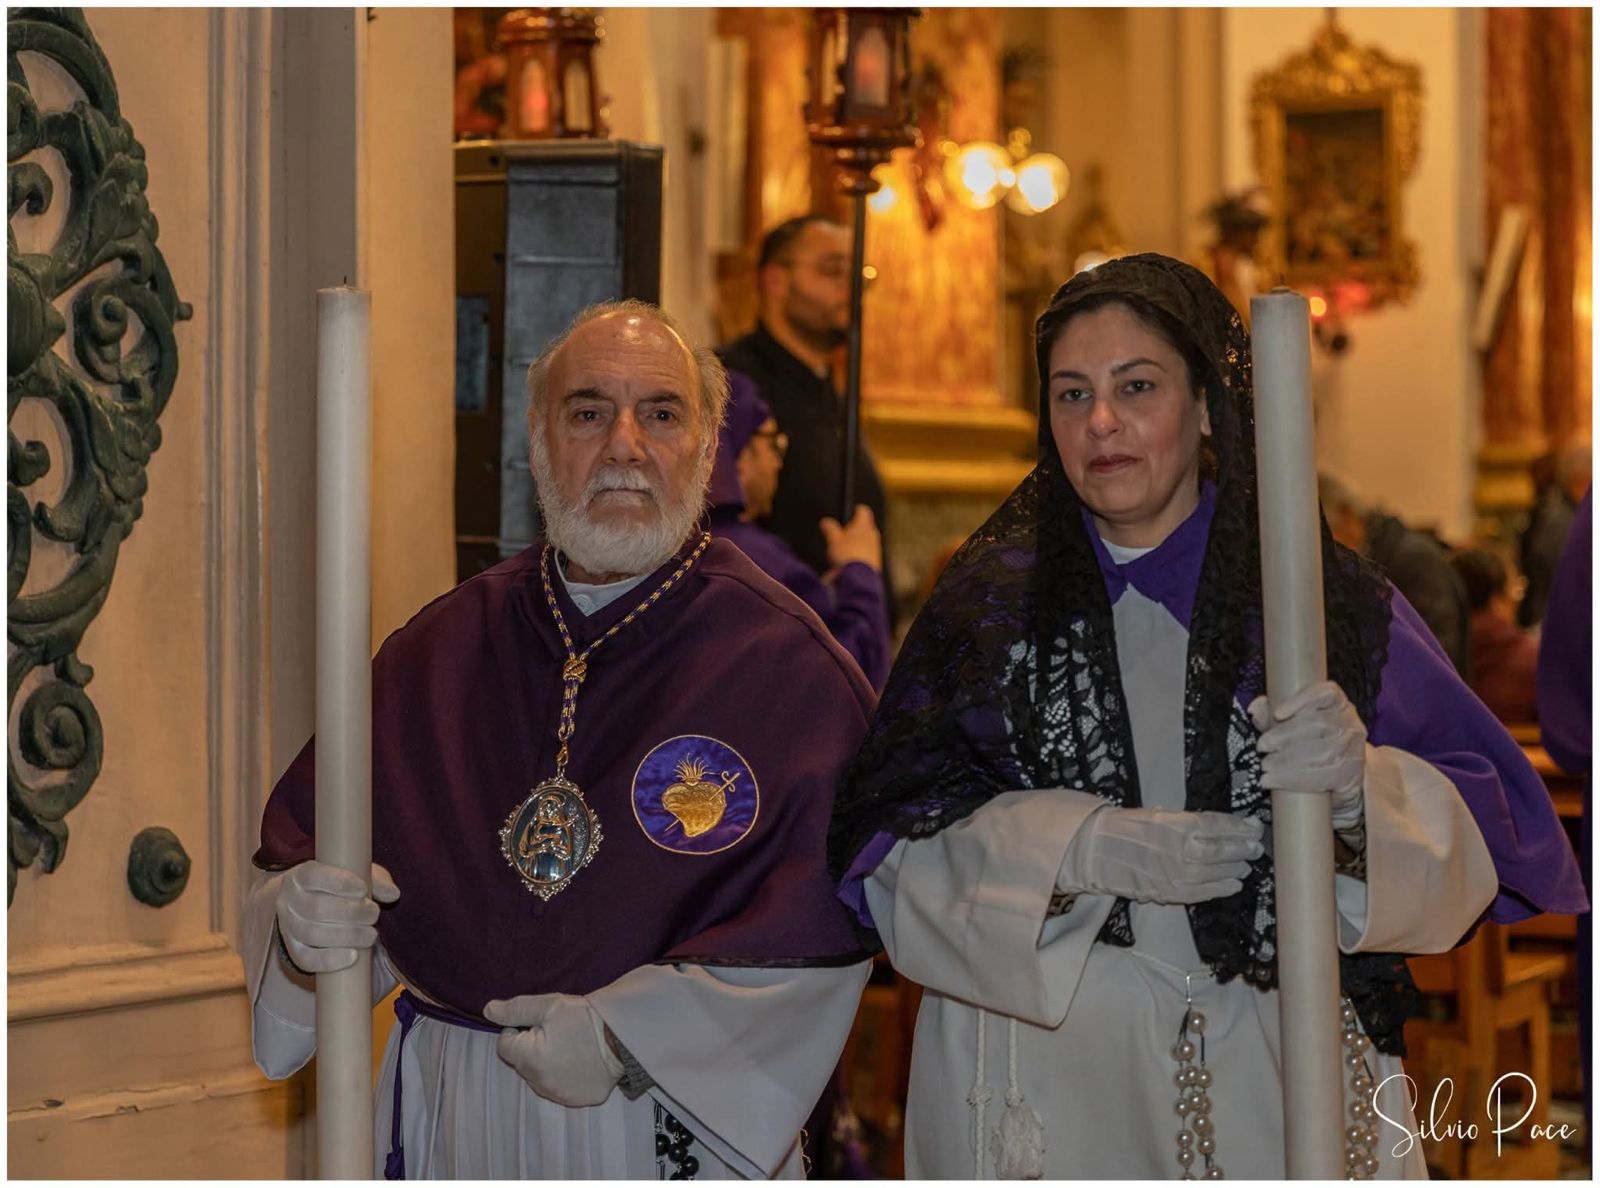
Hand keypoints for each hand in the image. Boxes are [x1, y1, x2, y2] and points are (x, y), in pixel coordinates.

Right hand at [275, 860, 399, 972]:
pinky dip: (329, 960)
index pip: (313, 876)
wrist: (306, 903)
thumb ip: (375, 880)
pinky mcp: (292, 949)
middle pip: (316, 909)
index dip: (339, 883)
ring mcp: (287, 926)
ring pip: (312, 934)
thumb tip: (393, 894)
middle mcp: (288, 900)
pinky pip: (305, 959)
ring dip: (347, 936)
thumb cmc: (336, 886)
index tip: (363, 890)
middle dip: (351, 913)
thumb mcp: (355, 875)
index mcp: (301, 876)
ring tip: (371, 935)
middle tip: (374, 914)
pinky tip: (352, 957)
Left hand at [483, 993, 622, 1106]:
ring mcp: (559, 1095)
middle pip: (521, 1063)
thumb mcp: (549, 1006)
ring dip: (545, 1064)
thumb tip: (487, 1011)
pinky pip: (559, 1088)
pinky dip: (563, 1076)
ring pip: (539, 1077)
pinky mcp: (577, 1100)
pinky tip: (579, 1061)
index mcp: (529, 1059)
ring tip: (568, 1046)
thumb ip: (515, 1009)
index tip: (537, 1022)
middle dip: (530, 1047)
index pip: (504, 1046)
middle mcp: (540, 1083)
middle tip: (555, 1031)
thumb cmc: (584, 1018)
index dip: (516, 1030)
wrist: (624, 1038)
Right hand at [820, 505, 882, 572]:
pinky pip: (867, 554)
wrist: (858, 578)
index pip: (863, 511)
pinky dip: (860, 555)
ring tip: (845, 549)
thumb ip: (830, 528)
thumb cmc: (847, 554)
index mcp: (864, 525)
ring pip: (867, 541)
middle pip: (866, 527)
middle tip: (844, 533)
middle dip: (856, 529)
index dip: (857, 510)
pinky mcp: (876, 562)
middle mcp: (873, 534)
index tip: (852, 511)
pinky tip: (851, 561)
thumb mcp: (833, 539)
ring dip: (858, 543)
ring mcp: (876, 549)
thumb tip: (826, 521)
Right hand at [1057, 806, 1263, 904]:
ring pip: (1217, 872)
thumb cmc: (1125, 827)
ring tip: (1247, 864)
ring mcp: (1176, 875)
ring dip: (1237, 868)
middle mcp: (1179, 850)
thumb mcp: (1158, 814)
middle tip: (1257, 846)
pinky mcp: (1169, 893)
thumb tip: (1221, 827)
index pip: (1217, 825)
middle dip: (1244, 848)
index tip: (1254, 826)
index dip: (1240, 827)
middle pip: (1222, 850)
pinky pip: (1203, 893)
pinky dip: (1222, 889)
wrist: (1095, 851)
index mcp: (1176, 824)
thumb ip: (1188, 822)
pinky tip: (1234, 885)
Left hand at [1249, 680, 1365, 828]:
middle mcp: (1349, 724)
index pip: (1326, 693)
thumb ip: (1273, 714)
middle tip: (1262, 747)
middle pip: (1319, 724)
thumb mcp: (1294, 724)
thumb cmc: (1314, 743)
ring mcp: (1353, 750)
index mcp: (1337, 704)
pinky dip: (1293, 780)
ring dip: (1286, 761)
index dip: (1302, 700)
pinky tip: (1274, 781)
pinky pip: (1322, 777)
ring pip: (1321, 753)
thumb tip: (1255, 708)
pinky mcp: (1350, 775)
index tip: (1277, 713)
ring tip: (1266, 765)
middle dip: (1284, 736)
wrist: (1343, 774)